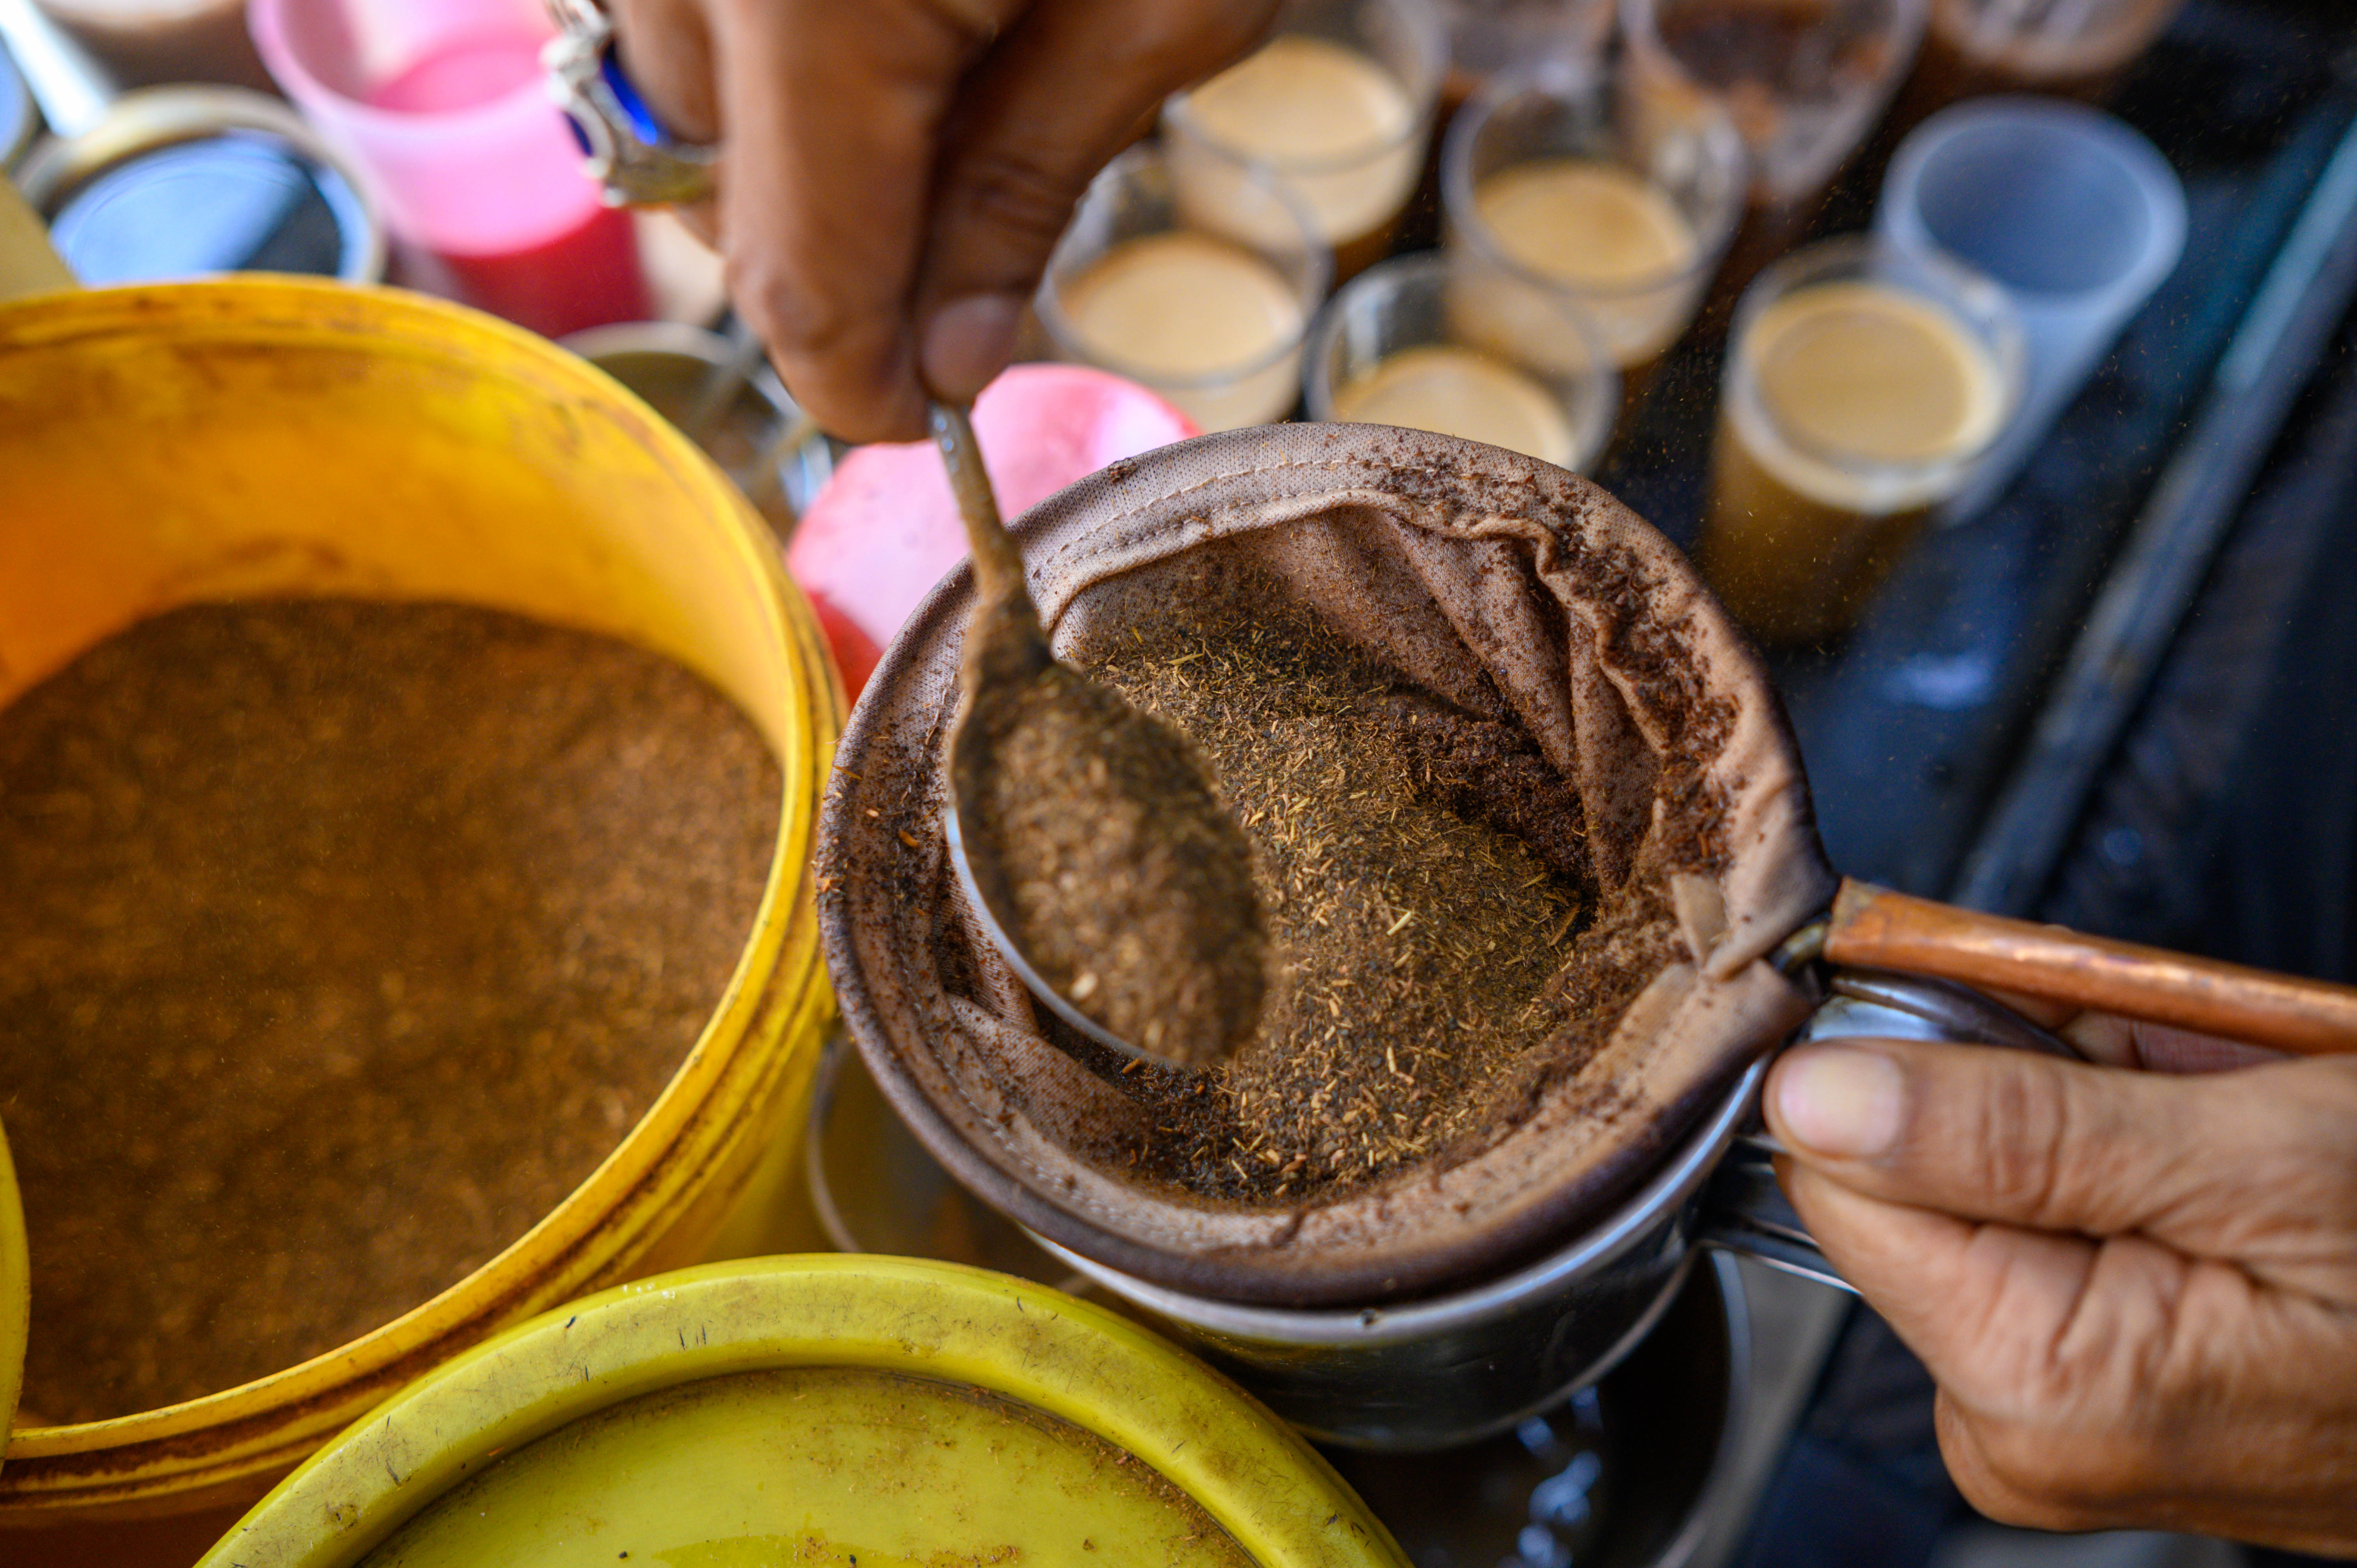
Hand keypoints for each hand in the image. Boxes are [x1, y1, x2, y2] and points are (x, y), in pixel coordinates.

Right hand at [608, 0, 1277, 441]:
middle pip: (714, 202)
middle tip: (959, 261)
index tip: (924, 419)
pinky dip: (751, 45)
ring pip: (667, 102)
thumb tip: (948, 359)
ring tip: (932, 98)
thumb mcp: (1160, 2)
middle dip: (833, 261)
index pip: (800, 279)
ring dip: (779, 148)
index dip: (862, 382)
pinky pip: (669, 4)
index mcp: (808, 4)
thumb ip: (1029, 185)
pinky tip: (873, 26)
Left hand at [1764, 1017, 2356, 1554]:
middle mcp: (2019, 1426)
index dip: (1927, 1068)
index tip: (2052, 1033)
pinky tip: (2228, 1169)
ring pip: (1989, 1178)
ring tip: (2232, 1126)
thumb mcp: (2257, 1159)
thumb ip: (2008, 1130)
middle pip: (1912, 1173)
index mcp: (2033, 1382)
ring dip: (2095, 1114)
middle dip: (2031, 1089)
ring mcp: (2061, 1415)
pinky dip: (2130, 1159)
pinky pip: (2056, 1218)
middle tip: (2188, 1086)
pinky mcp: (2102, 1383)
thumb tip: (1812, 1098)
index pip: (1839, 1174)